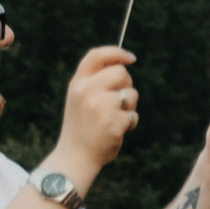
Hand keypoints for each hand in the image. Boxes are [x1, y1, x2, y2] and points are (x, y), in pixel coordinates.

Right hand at [50, 46, 139, 184]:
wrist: (75, 155)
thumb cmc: (82, 126)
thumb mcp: (80, 98)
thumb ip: (95, 81)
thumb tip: (124, 64)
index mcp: (77, 83)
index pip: (96, 56)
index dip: (116, 52)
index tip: (131, 58)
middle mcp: (87, 91)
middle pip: (121, 73)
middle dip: (126, 85)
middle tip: (118, 102)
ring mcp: (100, 106)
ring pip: (131, 94)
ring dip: (129, 107)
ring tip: (113, 119)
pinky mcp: (113, 122)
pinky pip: (133, 115)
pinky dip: (130, 123)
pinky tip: (116, 131)